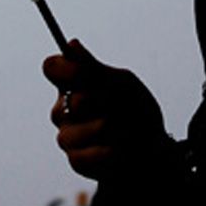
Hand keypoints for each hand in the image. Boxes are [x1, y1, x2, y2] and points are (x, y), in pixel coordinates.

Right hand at [42, 39, 171, 180]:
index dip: (67, 69)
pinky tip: (121, 150)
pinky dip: (113, 152)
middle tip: (122, 107)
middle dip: (107, 103)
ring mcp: (67, 136)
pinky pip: (89, 154)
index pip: (52, 67)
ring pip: (85, 129)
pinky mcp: (76, 160)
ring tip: (127, 132)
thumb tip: (72, 44)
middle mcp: (62, 110)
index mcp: (72, 85)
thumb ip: (94, 69)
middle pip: (75, 100)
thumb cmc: (136, 112)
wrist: (153, 150)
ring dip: (116, 130)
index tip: (87, 73)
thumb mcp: (122, 84)